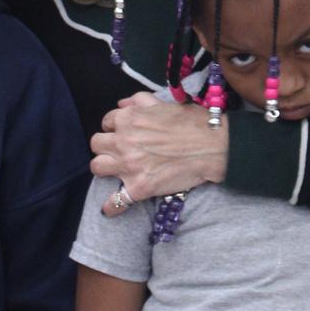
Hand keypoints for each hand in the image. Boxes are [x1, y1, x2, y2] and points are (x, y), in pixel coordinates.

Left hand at [90, 93, 227, 199]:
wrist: (212, 146)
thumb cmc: (191, 122)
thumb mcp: (163, 103)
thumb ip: (139, 101)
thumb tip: (121, 105)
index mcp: (129, 119)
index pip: (107, 122)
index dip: (115, 127)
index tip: (123, 133)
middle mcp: (123, 141)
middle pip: (97, 144)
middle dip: (106, 146)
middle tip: (119, 150)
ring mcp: (129, 165)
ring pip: (97, 167)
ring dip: (104, 168)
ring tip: (116, 171)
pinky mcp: (139, 187)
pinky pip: (116, 202)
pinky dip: (112, 207)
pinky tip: (111, 209)